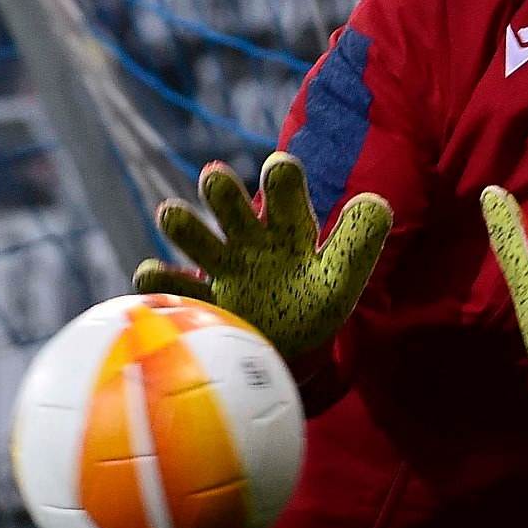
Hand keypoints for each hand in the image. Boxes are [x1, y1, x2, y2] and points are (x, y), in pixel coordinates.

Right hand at [134, 152, 392, 359]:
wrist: (287, 354)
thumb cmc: (313, 306)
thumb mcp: (343, 277)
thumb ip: (362, 242)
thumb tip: (373, 201)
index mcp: (286, 224)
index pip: (282, 184)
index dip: (280, 175)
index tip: (278, 173)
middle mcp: (249, 238)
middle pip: (228, 199)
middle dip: (221, 189)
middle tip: (216, 181)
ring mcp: (219, 269)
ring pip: (192, 234)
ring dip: (181, 222)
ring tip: (172, 215)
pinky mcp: (198, 303)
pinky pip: (169, 288)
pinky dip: (157, 281)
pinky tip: (154, 274)